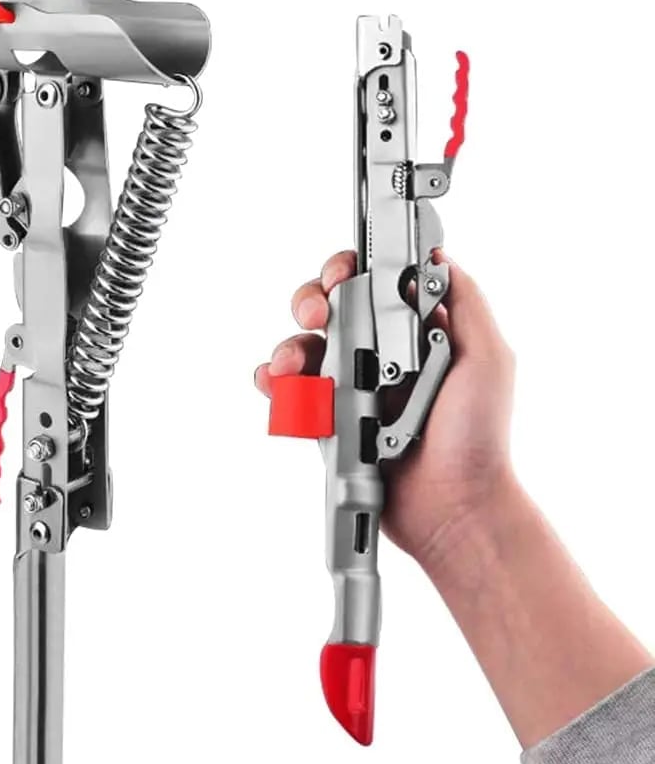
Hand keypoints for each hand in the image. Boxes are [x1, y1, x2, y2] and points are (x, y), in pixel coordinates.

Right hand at [254, 250, 516, 563]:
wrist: (452, 507)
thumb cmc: (477, 440)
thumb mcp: (488, 359)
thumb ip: (465, 302)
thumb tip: (437, 256)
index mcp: (415, 331)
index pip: (373, 282)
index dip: (350, 270)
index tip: (342, 277)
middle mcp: (380, 353)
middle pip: (329, 307)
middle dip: (312, 302)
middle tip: (316, 317)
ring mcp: (352, 387)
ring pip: (304, 346)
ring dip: (291, 346)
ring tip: (293, 366)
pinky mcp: (329, 420)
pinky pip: (291, 393)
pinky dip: (275, 384)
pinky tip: (276, 384)